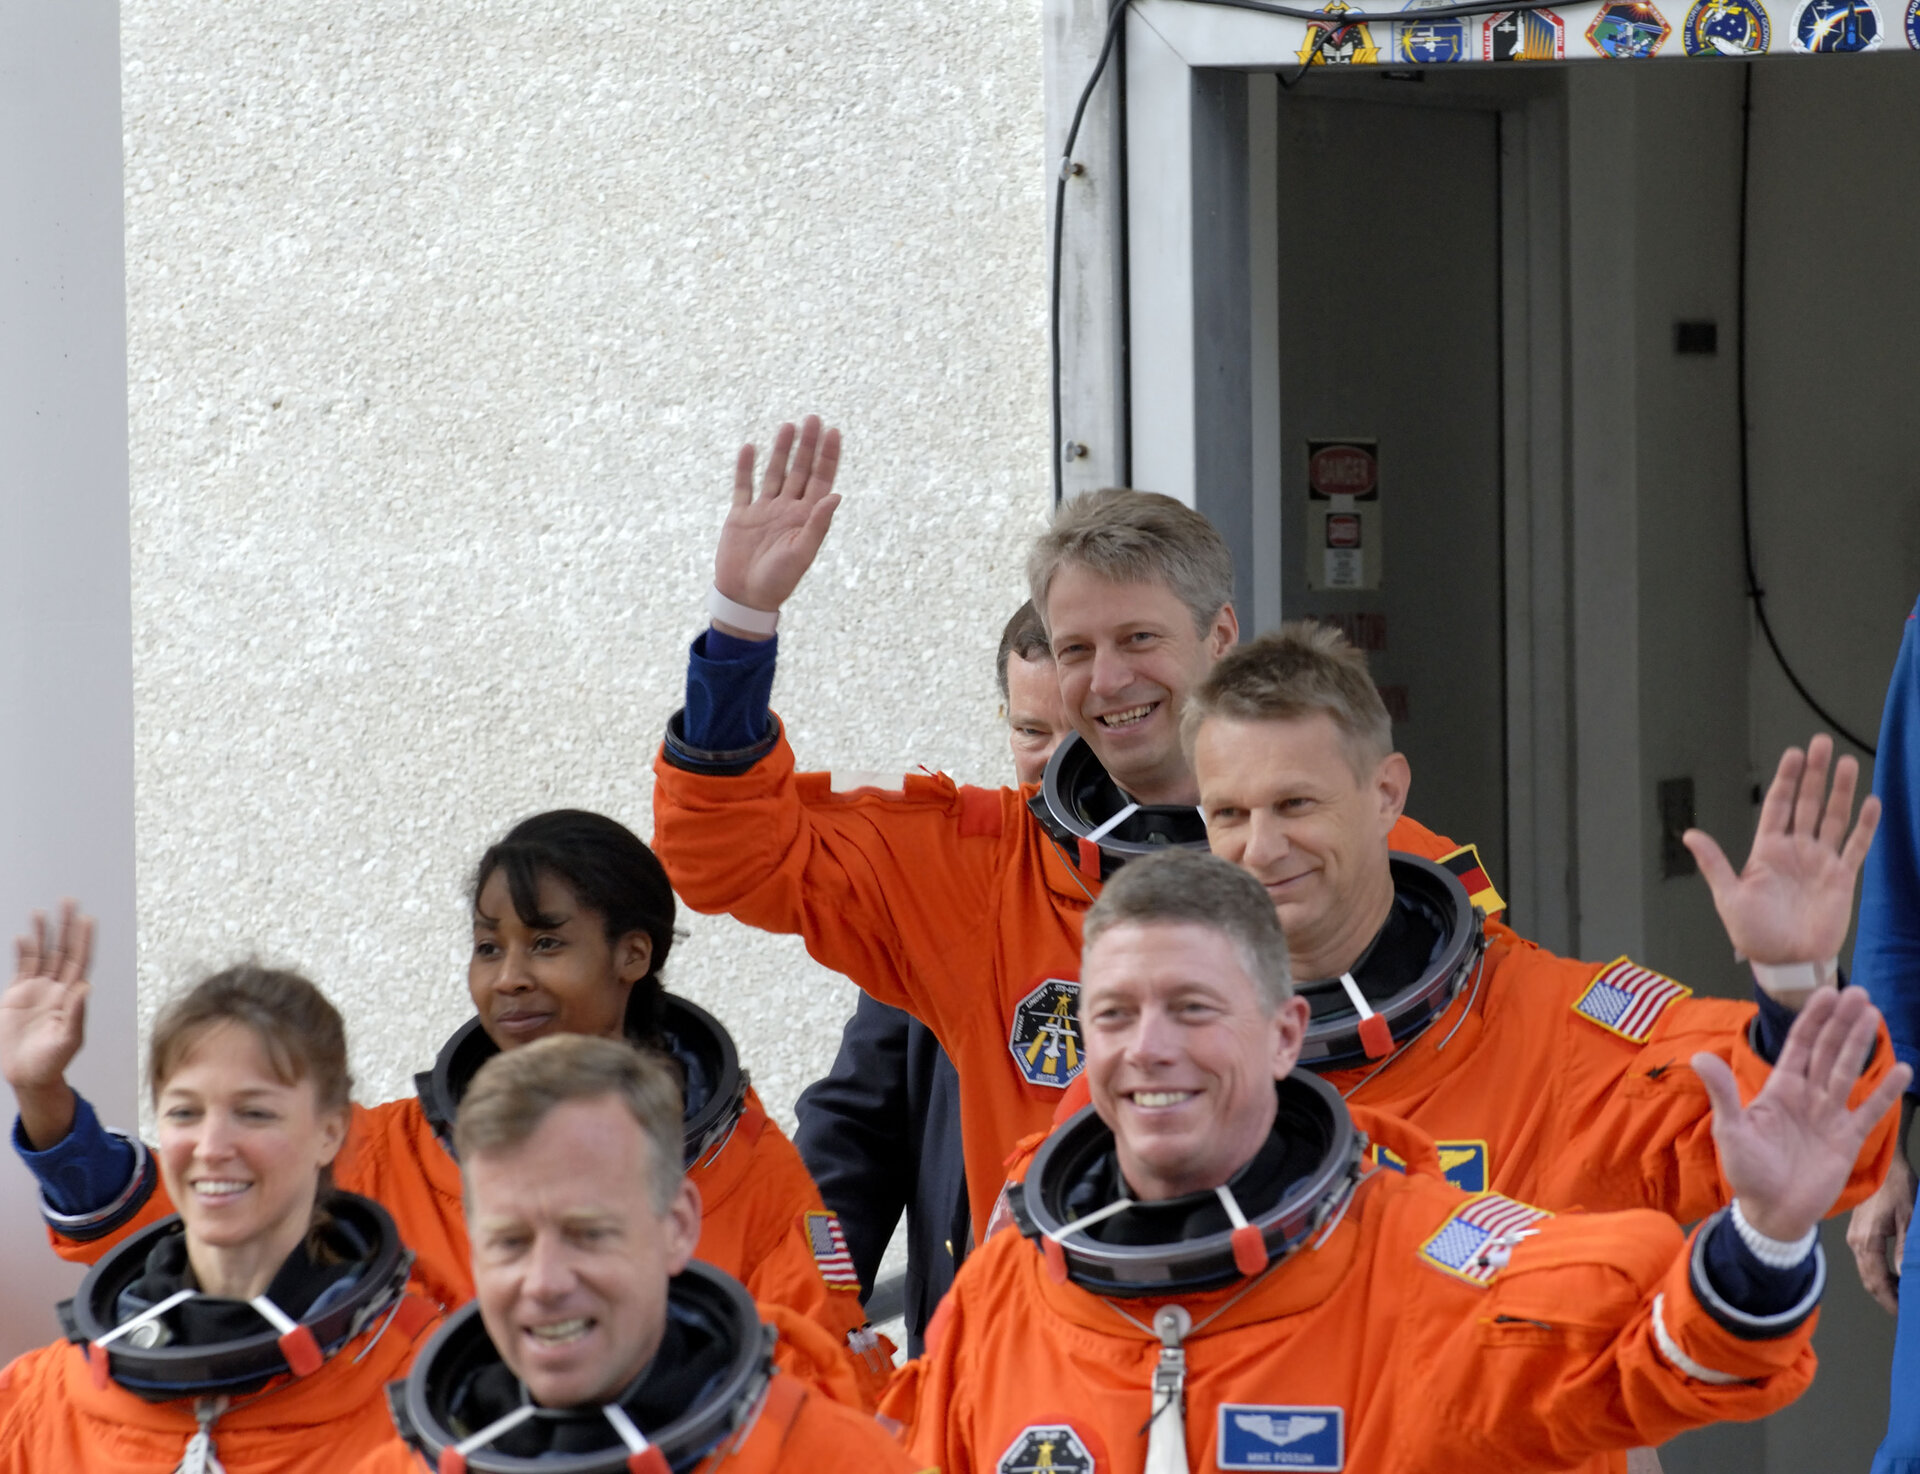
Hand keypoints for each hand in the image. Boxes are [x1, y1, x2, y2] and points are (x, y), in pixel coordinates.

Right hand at [711, 415, 842, 635]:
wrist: (745, 597)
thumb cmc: (778, 580)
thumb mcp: (802, 552)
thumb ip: (818, 524)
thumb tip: (836, 495)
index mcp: (806, 517)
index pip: (821, 480)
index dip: (828, 456)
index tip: (833, 431)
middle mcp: (787, 509)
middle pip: (800, 470)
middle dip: (807, 445)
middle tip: (813, 418)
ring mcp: (764, 510)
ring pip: (775, 472)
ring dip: (781, 450)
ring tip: (788, 425)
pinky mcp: (741, 516)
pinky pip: (744, 486)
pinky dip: (746, 468)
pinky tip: (750, 448)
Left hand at [1682, 734, 1878, 968]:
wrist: (1786, 962)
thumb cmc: (1754, 934)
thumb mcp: (1728, 897)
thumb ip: (1714, 863)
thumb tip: (1689, 834)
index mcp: (1766, 851)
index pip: (1778, 806)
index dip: (1786, 780)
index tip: (1793, 754)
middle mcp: (1795, 851)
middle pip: (1808, 804)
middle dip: (1815, 774)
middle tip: (1822, 743)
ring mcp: (1820, 862)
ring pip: (1834, 818)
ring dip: (1842, 792)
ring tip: (1849, 763)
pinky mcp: (1841, 879)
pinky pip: (1856, 847)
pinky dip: (1865, 826)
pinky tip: (1872, 803)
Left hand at [1694, 987, 1911, 1242]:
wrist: (1772, 1212)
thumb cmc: (1747, 1170)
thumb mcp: (1731, 1129)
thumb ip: (1723, 1093)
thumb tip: (1699, 1056)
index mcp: (1779, 1089)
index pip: (1798, 1046)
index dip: (1812, 1020)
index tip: (1825, 993)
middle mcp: (1806, 1096)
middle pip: (1827, 1051)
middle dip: (1841, 1022)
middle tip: (1859, 993)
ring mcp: (1829, 1116)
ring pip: (1847, 1072)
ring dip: (1860, 1044)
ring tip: (1874, 1015)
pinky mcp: (1847, 1140)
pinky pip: (1869, 1111)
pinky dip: (1884, 1092)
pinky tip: (1902, 1071)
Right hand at [1848, 1150, 1915, 1313]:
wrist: (1882, 1162)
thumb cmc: (1896, 1186)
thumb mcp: (1909, 1219)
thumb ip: (1905, 1250)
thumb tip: (1904, 1276)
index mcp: (1866, 1241)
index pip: (1876, 1282)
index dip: (1891, 1302)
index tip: (1906, 1315)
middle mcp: (1856, 1242)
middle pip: (1869, 1280)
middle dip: (1888, 1298)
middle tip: (1907, 1311)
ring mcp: (1855, 1236)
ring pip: (1868, 1271)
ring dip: (1885, 1286)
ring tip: (1905, 1296)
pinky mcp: (1859, 1231)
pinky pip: (1868, 1260)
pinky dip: (1881, 1273)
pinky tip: (1895, 1276)